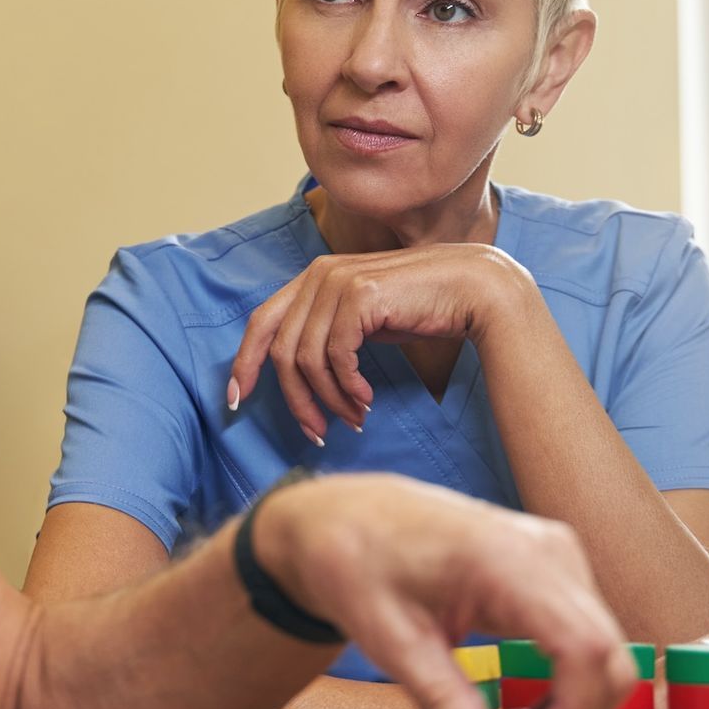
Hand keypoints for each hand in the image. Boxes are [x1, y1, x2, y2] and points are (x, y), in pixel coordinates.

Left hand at [226, 245, 531, 442]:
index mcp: (313, 278)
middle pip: (281, 350)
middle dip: (296, 400)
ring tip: (354, 419)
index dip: (244, 362)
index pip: (261, 322)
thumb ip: (327, 334)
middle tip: (316, 434)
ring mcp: (338, 281)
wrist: (473, 289)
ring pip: (307, 359)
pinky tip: (366, 401)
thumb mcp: (362, 321)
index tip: (236, 400)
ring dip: (329, 400)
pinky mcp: (360, 295)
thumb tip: (294, 376)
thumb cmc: (419, 309)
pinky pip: (337, 357)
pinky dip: (348, 388)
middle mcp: (319, 274)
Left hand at [255, 473, 631, 708]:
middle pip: (609, 661)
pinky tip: (516, 704)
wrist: (350, 515)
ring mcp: (560, 556)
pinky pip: (587, 640)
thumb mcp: (388, 639)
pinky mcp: (557, 569)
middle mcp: (551, 551)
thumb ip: (438, 698)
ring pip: (606, 657)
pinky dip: (564, 685)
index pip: (587, 651)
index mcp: (509, 560)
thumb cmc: (359, 564)